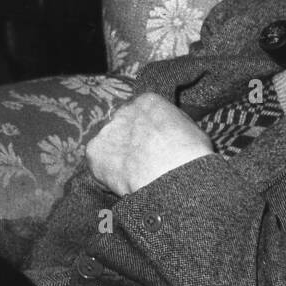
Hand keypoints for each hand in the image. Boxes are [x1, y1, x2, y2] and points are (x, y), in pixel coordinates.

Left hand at [85, 92, 212, 196]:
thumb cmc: (190, 154)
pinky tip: (121, 183)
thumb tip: (170, 133)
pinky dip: (105, 174)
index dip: (146, 132)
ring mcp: (108, 130)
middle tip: (141, 163)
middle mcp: (124, 110)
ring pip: (109, 144)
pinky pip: (97, 164)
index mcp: (149, 101)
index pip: (142, 113)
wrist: (173, 176)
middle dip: (130, 142)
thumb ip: (172, 126)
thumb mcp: (190, 130)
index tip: (152, 145)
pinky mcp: (95, 151)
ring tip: (132, 177)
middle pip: (123, 126)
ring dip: (117, 157)